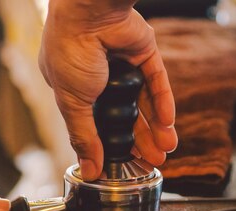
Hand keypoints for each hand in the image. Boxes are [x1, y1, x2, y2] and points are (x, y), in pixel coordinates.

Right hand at [39, 0, 177, 179]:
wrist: (87, 14)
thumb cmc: (68, 52)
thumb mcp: (71, 103)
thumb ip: (83, 137)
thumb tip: (89, 169)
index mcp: (73, 87)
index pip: (96, 123)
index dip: (111, 144)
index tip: (123, 164)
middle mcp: (99, 77)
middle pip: (124, 116)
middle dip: (139, 141)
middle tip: (151, 162)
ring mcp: (122, 64)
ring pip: (143, 102)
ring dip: (155, 127)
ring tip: (165, 150)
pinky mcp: (143, 51)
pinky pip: (156, 80)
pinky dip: (163, 102)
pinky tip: (168, 124)